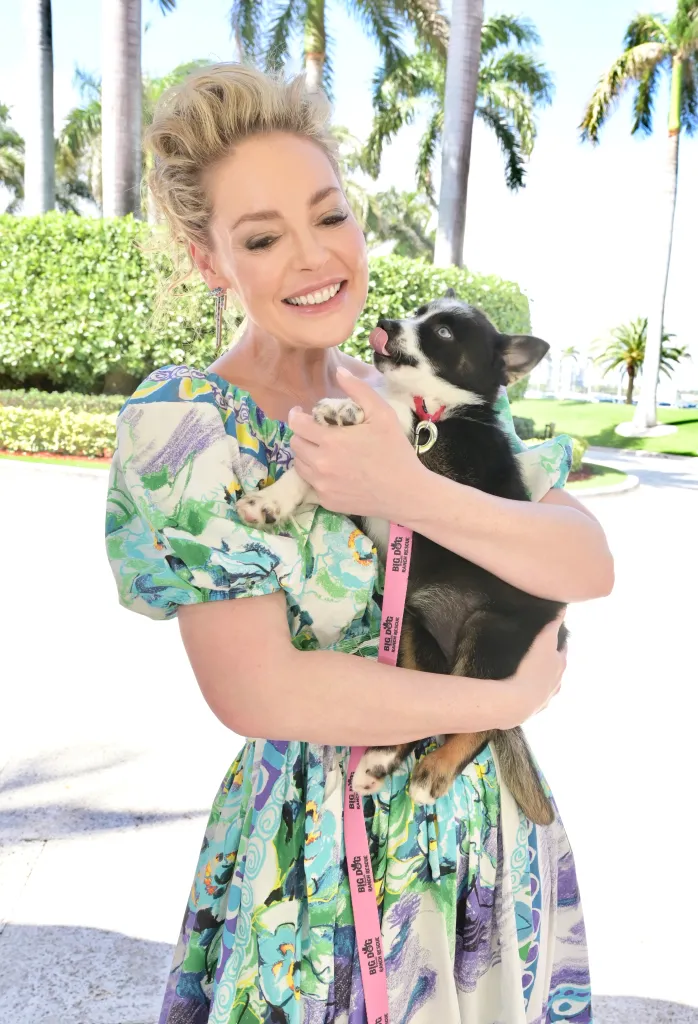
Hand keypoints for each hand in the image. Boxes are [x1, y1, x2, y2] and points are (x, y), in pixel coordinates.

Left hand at [288, 367, 419, 518]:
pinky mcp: (327, 501)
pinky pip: (312, 484)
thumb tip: (339, 371)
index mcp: (330, 440)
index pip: (296, 425)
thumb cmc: (395, 451)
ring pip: (299, 465)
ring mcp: (322, 485)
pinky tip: (334, 470)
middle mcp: (320, 464)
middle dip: (302, 435)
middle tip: (316, 432)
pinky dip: (317, 475)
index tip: (302, 413)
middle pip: (295, 445)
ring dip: (306, 455)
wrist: (406, 493)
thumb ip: (358, 390)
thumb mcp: (382, 414)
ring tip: (323, 450)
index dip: (296, 416)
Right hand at [500, 612, 566, 728]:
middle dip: (554, 660)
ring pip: (551, 685)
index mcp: (560, 664)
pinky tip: (528, 691)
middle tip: (544, 652)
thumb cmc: (532, 669)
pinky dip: (536, 693)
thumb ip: (553, 625)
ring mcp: (547, 695)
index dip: (560, 643)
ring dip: (547, 679)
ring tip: (536, 673)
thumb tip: (564, 608)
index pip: (563, 650)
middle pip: (559, 668)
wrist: (519, 701)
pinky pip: (538, 698)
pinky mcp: (536, 707)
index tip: (555, 636)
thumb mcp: (543, 641)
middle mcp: (557, 681)